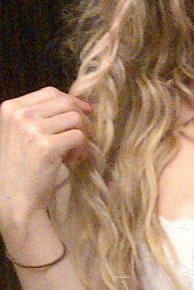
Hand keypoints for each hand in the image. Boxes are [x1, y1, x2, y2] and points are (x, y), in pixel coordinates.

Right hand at [0, 86, 91, 231]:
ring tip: (75, 152)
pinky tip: (72, 161)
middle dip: (82, 118)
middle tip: (85, 136)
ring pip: (76, 119)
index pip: (50, 92)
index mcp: (10, 108)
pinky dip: (82, 149)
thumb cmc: (22, 167)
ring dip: (83, 135)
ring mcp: (31, 129)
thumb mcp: (22, 133)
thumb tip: (81, 104)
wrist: (15, 197)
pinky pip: (78, 137)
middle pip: (66, 102)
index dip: (72, 101)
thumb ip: (41, 116)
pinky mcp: (46, 147)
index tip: (84, 113)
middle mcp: (19, 115)